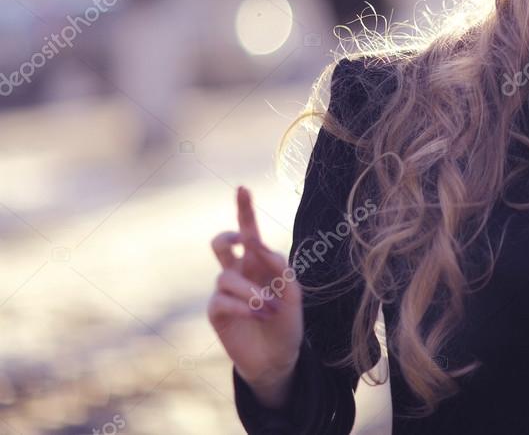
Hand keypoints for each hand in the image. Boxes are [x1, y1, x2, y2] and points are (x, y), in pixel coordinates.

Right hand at [208, 186, 303, 406]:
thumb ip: (280, 268)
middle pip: (222, 242)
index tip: (242, 188)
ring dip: (252, 292)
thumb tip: (259, 246)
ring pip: (227, 277)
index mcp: (260, 262)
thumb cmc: (287, 323)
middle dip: (228, 236)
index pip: (249, 232)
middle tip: (242, 242)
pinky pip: (222, 300)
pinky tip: (257, 314)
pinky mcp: (216, 311)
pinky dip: (243, 306)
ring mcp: (225, 291)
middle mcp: (240, 271)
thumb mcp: (293, 294)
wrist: (278, 358)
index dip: (244, 209)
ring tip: (269, 308)